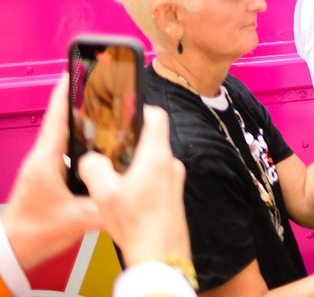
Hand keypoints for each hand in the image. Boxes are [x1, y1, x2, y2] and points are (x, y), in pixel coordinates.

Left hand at [1, 80, 101, 269]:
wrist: (11, 251)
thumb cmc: (34, 233)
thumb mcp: (78, 219)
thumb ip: (107, 205)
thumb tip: (132, 193)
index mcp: (46, 161)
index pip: (57, 118)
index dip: (66, 93)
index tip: (74, 72)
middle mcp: (41, 160)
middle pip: (60, 121)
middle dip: (76, 102)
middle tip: (94, 86)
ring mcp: (40, 168)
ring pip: (61, 136)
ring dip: (77, 122)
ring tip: (98, 111)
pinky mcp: (43, 178)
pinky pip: (60, 151)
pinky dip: (75, 141)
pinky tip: (91, 144)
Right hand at [78, 105, 188, 265]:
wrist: (159, 253)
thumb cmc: (136, 223)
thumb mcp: (103, 193)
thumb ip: (94, 167)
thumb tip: (91, 158)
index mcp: (157, 156)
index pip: (157, 116)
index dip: (140, 109)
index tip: (124, 112)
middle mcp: (171, 163)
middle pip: (152, 139)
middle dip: (129, 142)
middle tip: (108, 149)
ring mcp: (175, 179)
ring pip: (152, 159)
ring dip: (133, 163)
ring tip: (113, 177)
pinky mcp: (174, 194)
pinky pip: (156, 176)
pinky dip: (140, 179)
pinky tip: (125, 195)